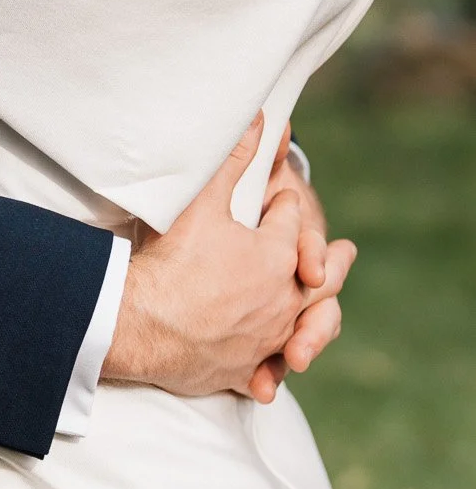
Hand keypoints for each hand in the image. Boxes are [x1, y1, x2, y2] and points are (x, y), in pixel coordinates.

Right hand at [103, 115, 352, 401]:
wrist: (143, 321)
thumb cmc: (175, 260)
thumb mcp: (204, 200)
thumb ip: (234, 160)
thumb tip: (259, 119)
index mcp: (277, 255)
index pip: (287, 220)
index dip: (283, 204)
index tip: (280, 195)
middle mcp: (282, 299)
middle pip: (317, 277)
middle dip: (330, 261)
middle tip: (345, 254)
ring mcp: (265, 337)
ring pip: (302, 327)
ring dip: (316, 317)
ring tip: (325, 311)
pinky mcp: (242, 367)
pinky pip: (266, 370)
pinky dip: (272, 368)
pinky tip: (274, 369)